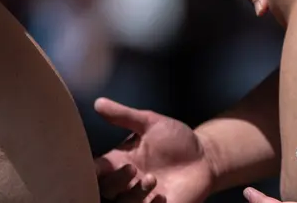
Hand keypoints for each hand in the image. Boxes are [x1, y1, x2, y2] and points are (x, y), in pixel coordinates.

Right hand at [94, 97, 213, 202]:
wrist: (205, 158)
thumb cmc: (176, 140)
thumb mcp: (150, 122)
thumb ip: (124, 115)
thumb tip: (98, 102)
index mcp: (121, 161)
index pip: (96, 169)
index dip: (91, 170)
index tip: (96, 166)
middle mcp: (127, 183)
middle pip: (106, 190)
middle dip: (115, 181)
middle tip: (132, 169)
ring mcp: (142, 199)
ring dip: (134, 195)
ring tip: (153, 179)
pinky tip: (163, 197)